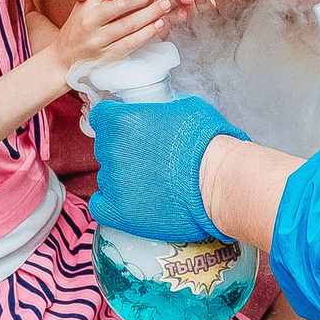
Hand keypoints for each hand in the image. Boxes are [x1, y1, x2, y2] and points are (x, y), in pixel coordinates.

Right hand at [53, 0, 169, 70]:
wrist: (64, 57)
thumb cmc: (81, 26)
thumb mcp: (87, 3)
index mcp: (87, 0)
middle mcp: (90, 18)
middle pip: (123, 2)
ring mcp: (97, 39)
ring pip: (130, 24)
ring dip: (152, 14)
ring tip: (165, 6)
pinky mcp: (105, 56)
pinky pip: (131, 43)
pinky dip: (147, 33)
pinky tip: (158, 25)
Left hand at [88, 96, 247, 243]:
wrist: (219, 180)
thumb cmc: (208, 142)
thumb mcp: (185, 107)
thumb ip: (160, 110)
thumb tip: (161, 114)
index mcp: (122, 120)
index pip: (101, 117)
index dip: (115, 122)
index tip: (128, 129)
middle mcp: (111, 150)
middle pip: (106, 147)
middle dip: (124, 151)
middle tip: (150, 158)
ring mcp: (113, 182)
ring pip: (108, 177)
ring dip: (124, 179)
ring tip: (153, 184)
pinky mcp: (118, 212)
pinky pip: (100, 206)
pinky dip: (112, 204)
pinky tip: (131, 202)